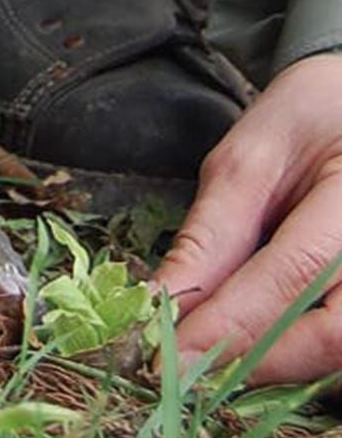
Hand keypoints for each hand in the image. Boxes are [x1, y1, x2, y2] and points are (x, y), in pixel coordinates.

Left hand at [155, 52, 341, 383]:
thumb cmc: (305, 121)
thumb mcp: (248, 159)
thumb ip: (212, 234)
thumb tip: (163, 302)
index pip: (294, 274)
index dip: (230, 322)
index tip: (168, 353)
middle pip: (334, 334)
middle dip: (256, 356)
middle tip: (186, 366)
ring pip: (341, 351)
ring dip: (277, 363)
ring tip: (211, 355)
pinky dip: (299, 353)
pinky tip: (253, 344)